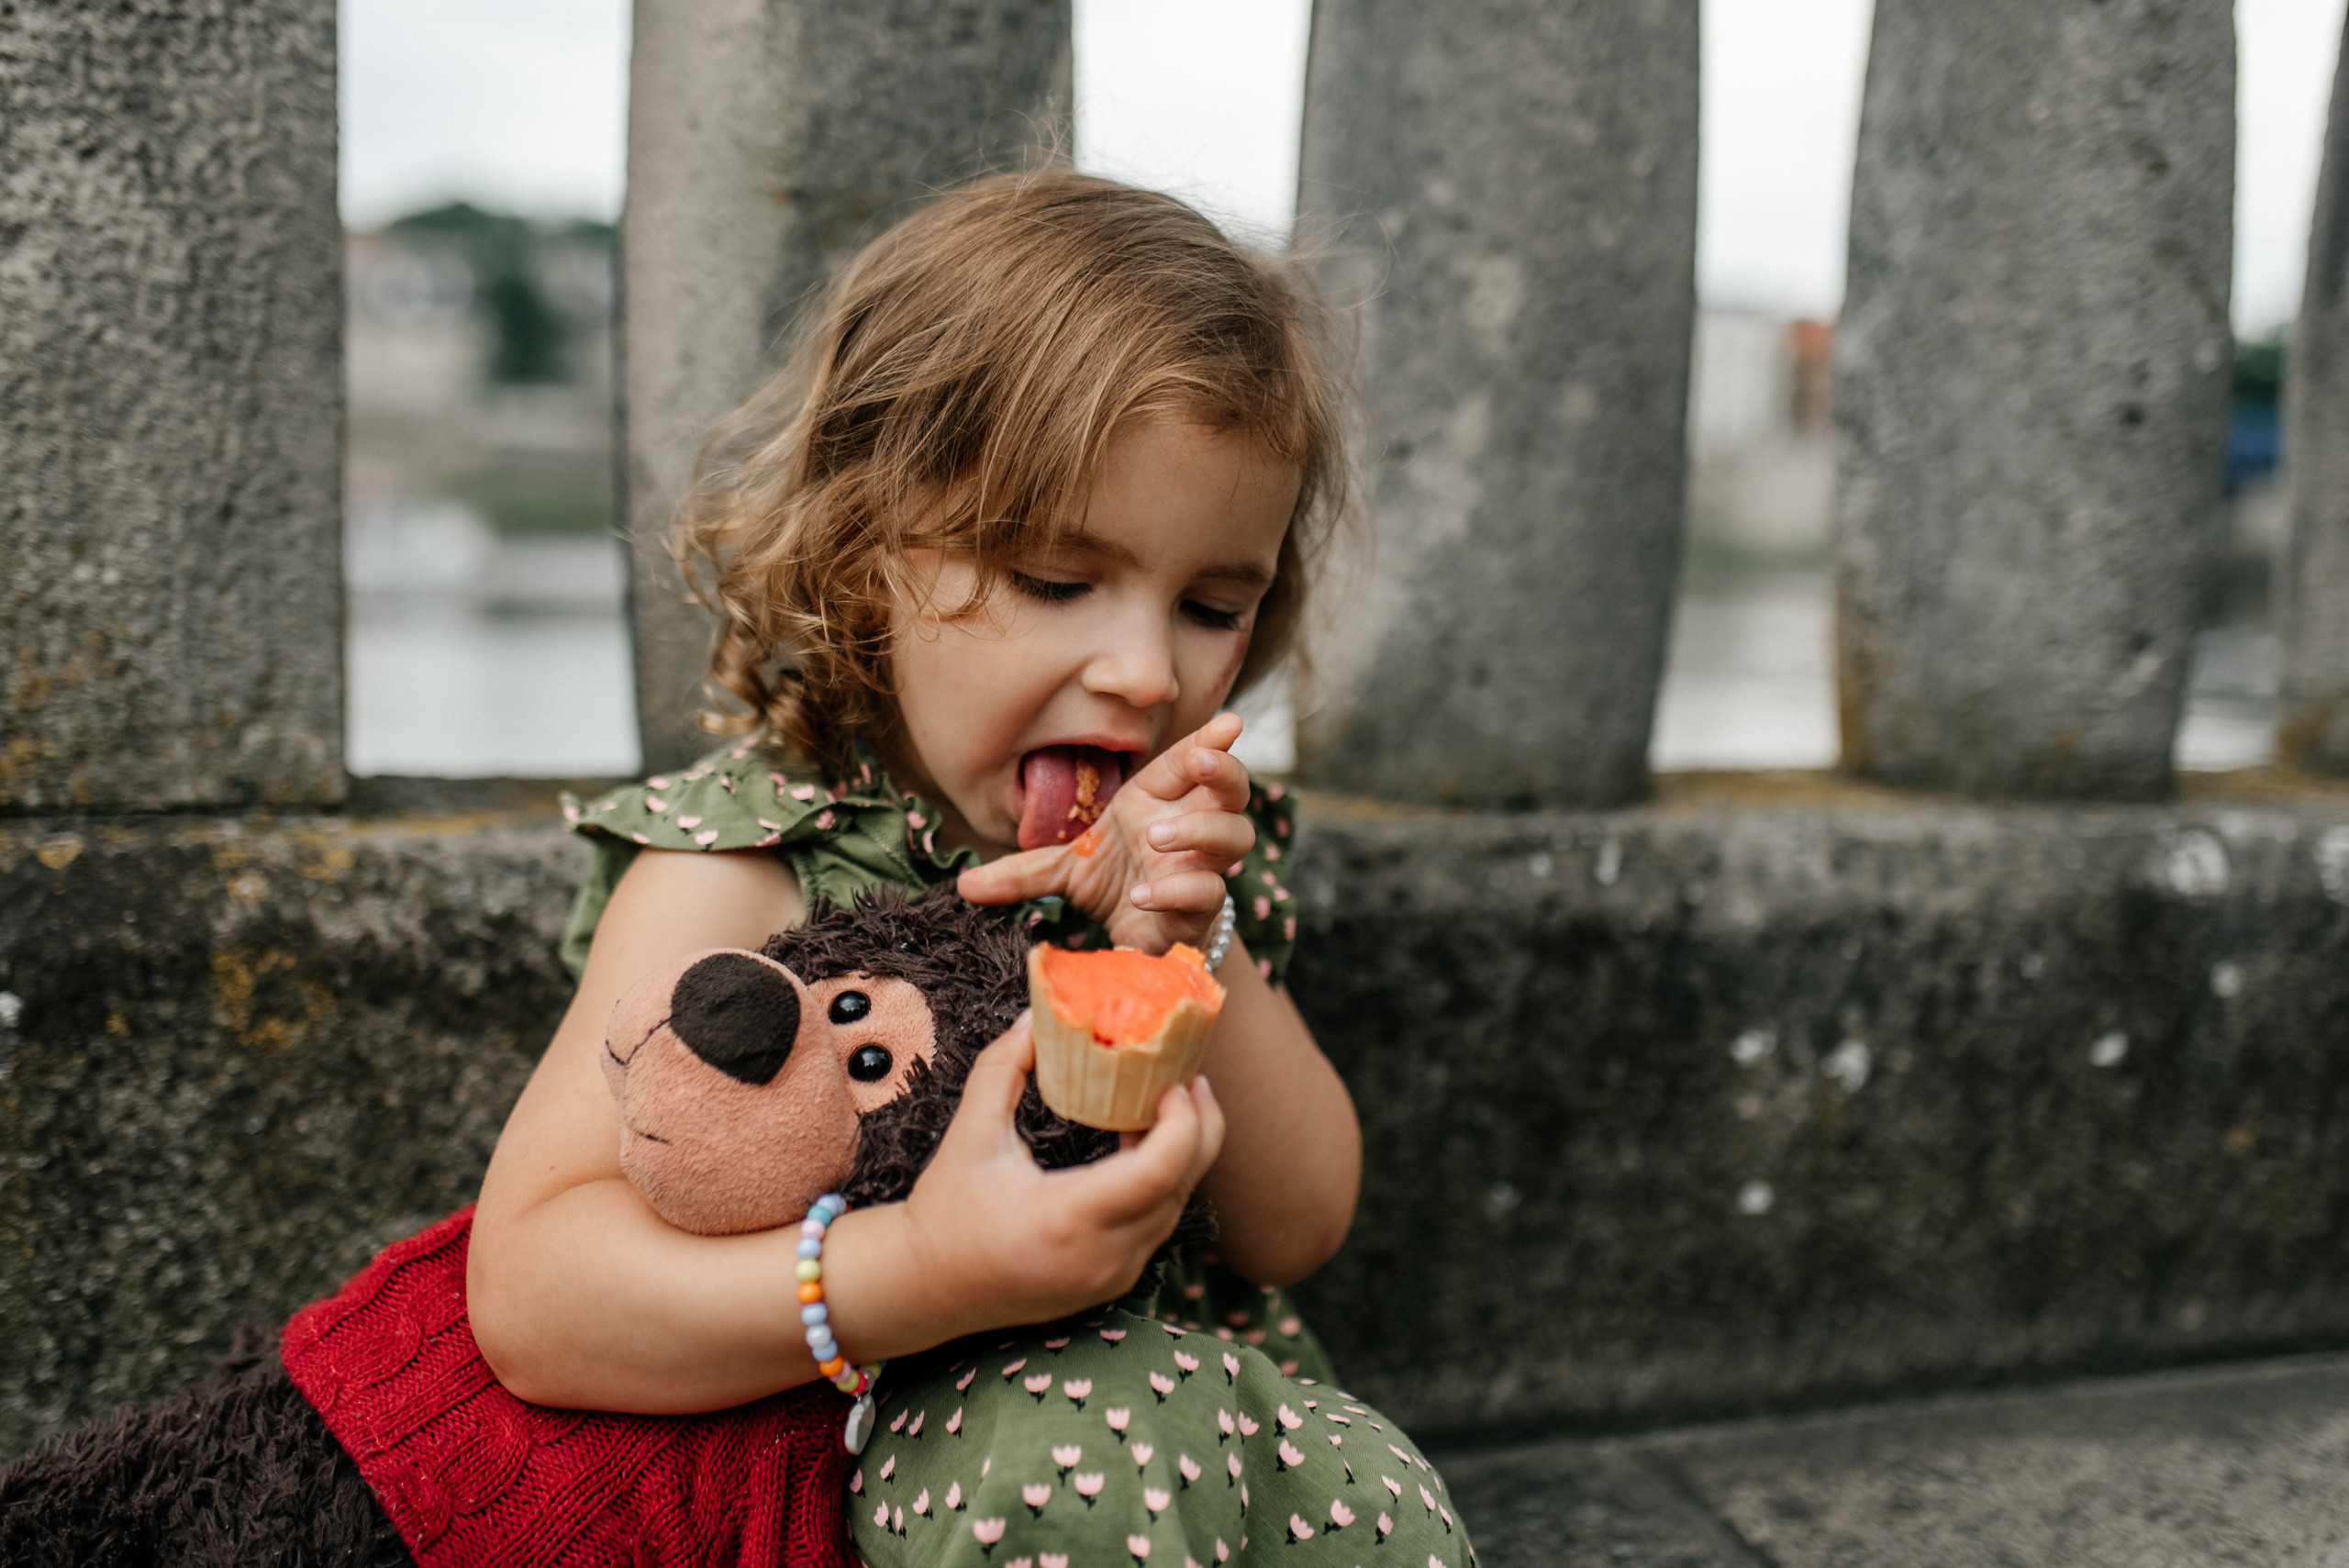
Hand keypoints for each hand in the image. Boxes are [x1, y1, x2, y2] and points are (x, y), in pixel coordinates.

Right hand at [887, 1013, 1224, 1335]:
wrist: (927, 1289)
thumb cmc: (945, 1213)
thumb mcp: (969, 1134)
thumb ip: (1001, 1069)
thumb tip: (1034, 1021)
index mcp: (1065, 1220)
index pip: (1157, 1172)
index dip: (1182, 1123)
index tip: (1173, 1082)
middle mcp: (1099, 1257)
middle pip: (1179, 1188)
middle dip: (1197, 1128)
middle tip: (1188, 1079)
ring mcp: (1110, 1276)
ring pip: (1173, 1208)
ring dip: (1180, 1155)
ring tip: (1164, 1104)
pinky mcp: (1112, 1283)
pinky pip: (1156, 1226)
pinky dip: (1160, 1184)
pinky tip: (1141, 1145)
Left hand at [958, 712, 1253, 952]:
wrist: (1137, 941)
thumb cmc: (1113, 883)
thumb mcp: (1063, 871)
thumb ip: (1021, 873)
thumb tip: (964, 884)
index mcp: (1160, 802)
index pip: (1193, 762)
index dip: (1212, 741)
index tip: (1228, 722)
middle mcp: (1189, 829)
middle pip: (1233, 790)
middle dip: (1224, 771)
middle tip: (1200, 764)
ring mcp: (1201, 868)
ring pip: (1235, 836)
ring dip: (1201, 830)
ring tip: (1156, 836)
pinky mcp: (1202, 911)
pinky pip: (1208, 893)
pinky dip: (1175, 890)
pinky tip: (1141, 893)